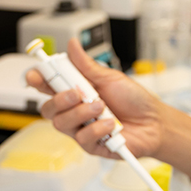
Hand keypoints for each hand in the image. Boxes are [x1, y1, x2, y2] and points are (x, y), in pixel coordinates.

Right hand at [25, 38, 166, 159]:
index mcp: (76, 91)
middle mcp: (75, 111)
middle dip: (58, 100)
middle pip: (48, 109)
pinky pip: (83, 139)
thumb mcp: (110, 77)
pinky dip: (97, 129)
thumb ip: (87, 65)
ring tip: (102, 107)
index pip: (48, 87)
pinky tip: (111, 124)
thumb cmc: (134, 100)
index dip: (38, 81)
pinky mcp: (92, 146)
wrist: (155, 122)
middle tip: (77, 93)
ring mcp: (82, 129)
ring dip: (81, 113)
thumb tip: (71, 44)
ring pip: (62, 124)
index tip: (35, 75)